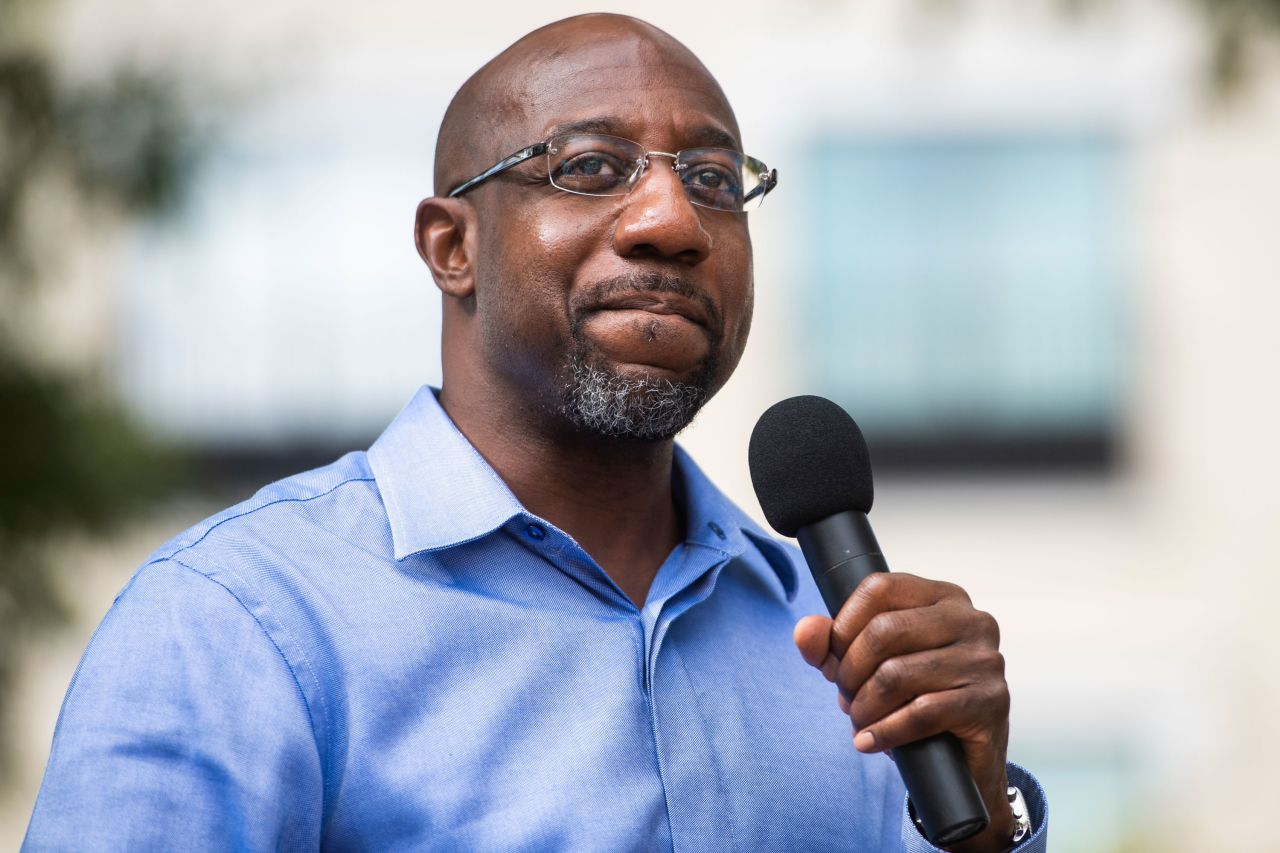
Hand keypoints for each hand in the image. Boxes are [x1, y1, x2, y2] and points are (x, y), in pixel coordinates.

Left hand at [793, 573, 1015, 852]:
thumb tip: (806, 630)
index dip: (844, 625)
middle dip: (850, 671)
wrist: (964, 758)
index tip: (834, 658)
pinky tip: (869, 741)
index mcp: (942, 597)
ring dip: (865, 706)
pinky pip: (921, 713)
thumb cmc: (918, 698)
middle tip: (846, 697)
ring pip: (897, 675)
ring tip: (859, 721)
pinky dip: (885, 732)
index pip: (879, 589)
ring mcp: (985, 660)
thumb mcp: (869, 665)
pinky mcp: (990, 702)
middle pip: (884, 631)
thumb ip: (831, 644)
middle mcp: (970, 620)